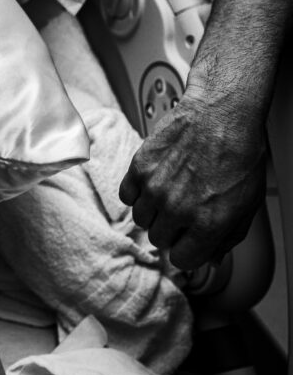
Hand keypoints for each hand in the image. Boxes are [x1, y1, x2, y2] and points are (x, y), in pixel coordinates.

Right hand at [119, 91, 265, 269]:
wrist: (221, 114)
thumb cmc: (239, 152)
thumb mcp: (248, 203)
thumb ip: (229, 236)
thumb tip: (214, 256)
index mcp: (208, 224)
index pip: (183, 260)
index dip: (188, 252)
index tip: (188, 243)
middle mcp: (178, 209)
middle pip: (159, 240)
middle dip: (171, 231)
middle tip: (182, 215)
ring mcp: (154, 189)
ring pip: (141, 220)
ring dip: (154, 213)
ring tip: (168, 195)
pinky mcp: (139, 168)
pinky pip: (126, 196)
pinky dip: (137, 194)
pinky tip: (153, 184)